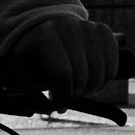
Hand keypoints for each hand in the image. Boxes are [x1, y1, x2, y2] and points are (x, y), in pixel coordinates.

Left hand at [0, 11, 120, 101]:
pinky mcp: (103, 31)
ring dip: (91, 88)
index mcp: (45, 35)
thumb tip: (46, 108)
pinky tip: (92, 78)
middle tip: (69, 96)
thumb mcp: (23, 69)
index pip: (62, 74)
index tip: (59, 106)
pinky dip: (104, 79)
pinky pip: (112, 66)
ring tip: (79, 87)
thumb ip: (29, 89)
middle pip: (82, 76)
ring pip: (99, 74)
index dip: (63, 96)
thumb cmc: (34, 55)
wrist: (46, 27)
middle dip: (76, 93)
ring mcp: (88, 27)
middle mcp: (68, 27)